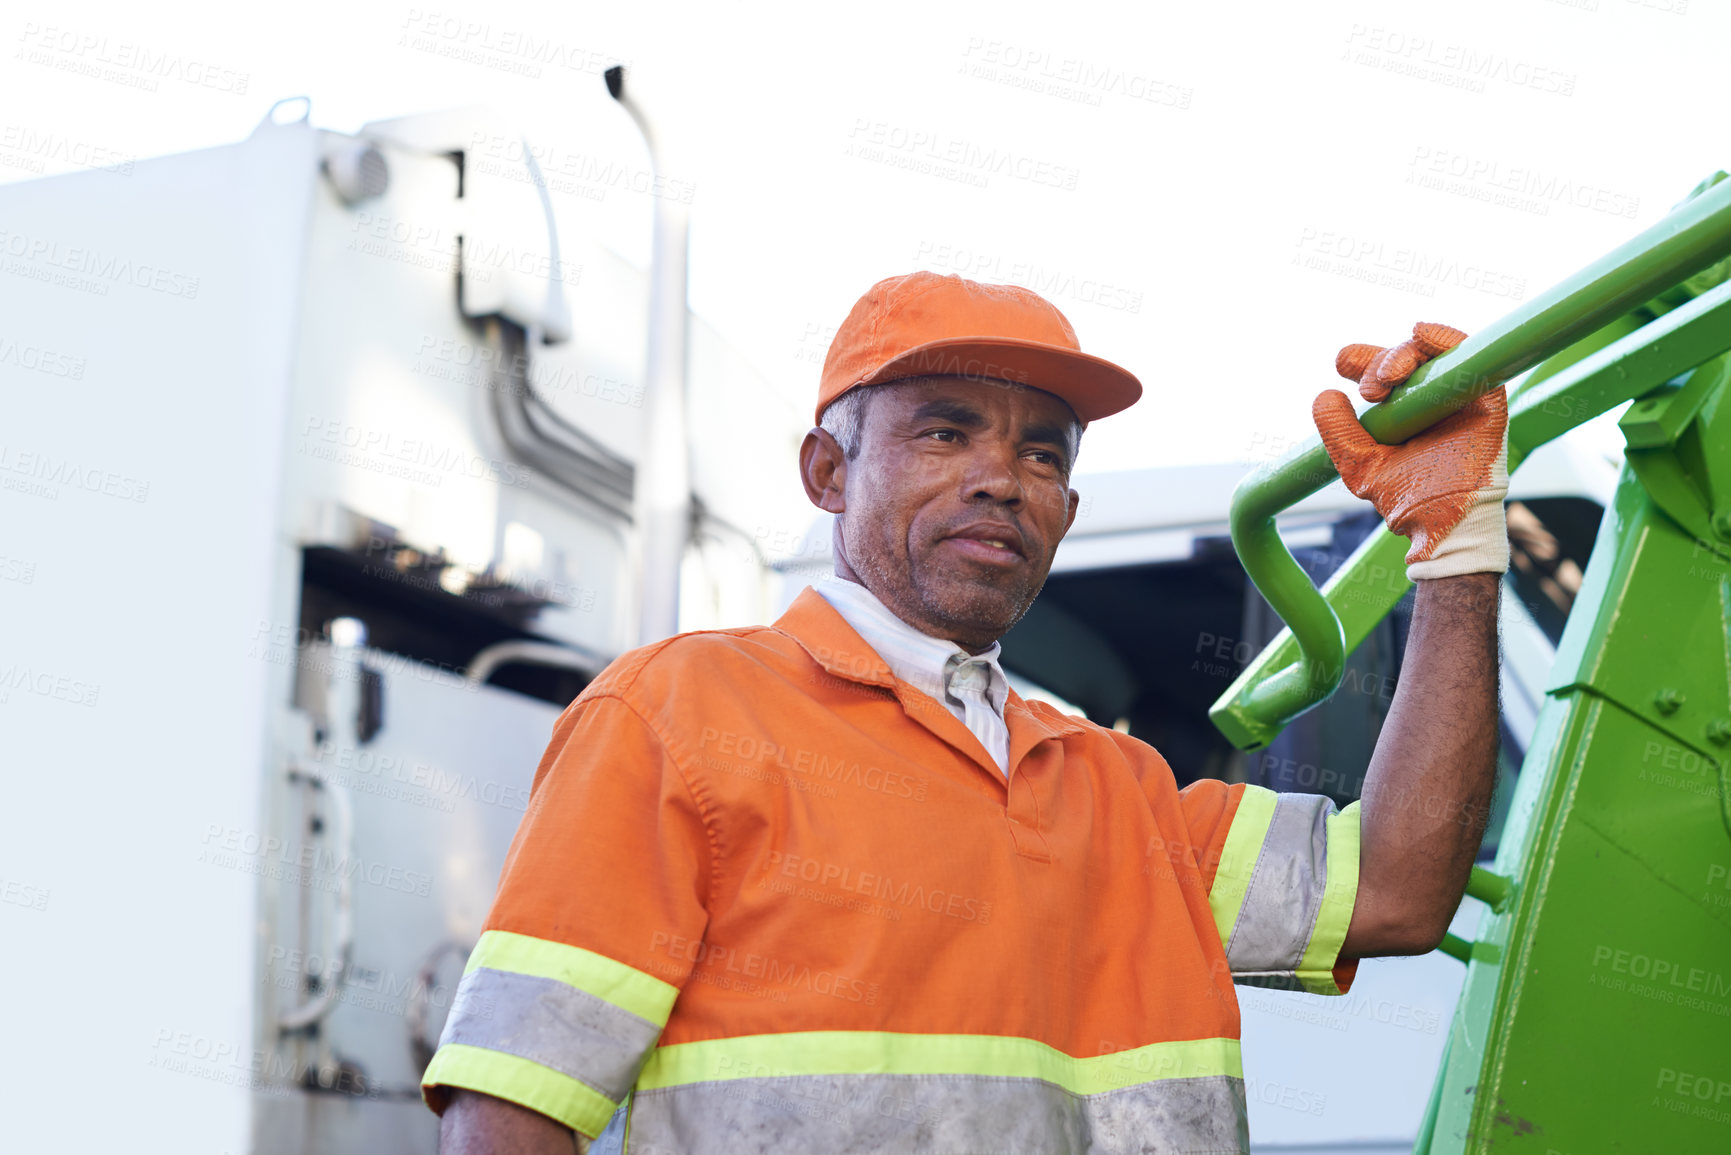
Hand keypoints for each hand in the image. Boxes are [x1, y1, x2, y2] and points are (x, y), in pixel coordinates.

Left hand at [1313, 322, 1508, 578]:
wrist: (1440, 522)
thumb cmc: (1404, 499)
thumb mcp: (1359, 465)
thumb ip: (1339, 433)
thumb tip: (1326, 394)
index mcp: (1398, 410)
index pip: (1378, 371)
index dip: (1360, 359)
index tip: (1343, 364)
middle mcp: (1427, 398)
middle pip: (1403, 358)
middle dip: (1381, 362)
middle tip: (1372, 390)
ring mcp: (1457, 397)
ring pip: (1432, 354)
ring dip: (1405, 354)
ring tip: (1388, 378)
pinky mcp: (1486, 398)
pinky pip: (1470, 357)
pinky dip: (1445, 339)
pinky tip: (1421, 334)